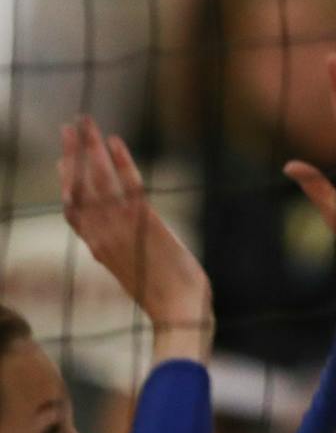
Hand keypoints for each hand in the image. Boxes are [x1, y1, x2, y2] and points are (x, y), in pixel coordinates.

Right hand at [60, 116, 212, 357]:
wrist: (179, 309)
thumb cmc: (162, 292)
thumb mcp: (132, 270)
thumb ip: (118, 251)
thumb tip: (111, 240)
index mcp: (97, 248)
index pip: (73, 210)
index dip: (65, 183)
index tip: (60, 160)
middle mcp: (101, 236)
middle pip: (78, 188)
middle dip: (72, 155)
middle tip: (67, 127)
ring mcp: (120, 228)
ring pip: (97, 181)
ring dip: (89, 149)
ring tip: (85, 123)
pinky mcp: (144, 223)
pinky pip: (127, 186)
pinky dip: (120, 163)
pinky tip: (115, 142)